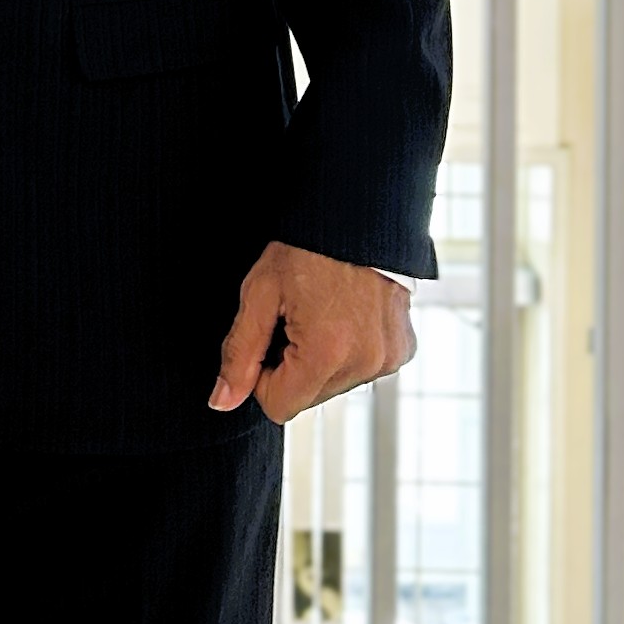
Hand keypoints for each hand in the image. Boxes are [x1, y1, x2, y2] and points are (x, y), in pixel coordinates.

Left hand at [210, 242, 416, 425]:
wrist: (356, 216)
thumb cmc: (306, 248)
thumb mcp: (260, 294)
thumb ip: (239, 353)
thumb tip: (221, 401)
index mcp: (327, 354)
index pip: (279, 406)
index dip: (261, 375)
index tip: (267, 336)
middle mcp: (365, 364)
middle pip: (307, 397)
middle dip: (292, 365)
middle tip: (293, 317)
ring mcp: (388, 358)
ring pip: (333, 385)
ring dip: (319, 359)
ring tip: (319, 312)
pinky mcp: (402, 350)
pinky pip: (362, 369)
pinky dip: (347, 351)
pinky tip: (343, 315)